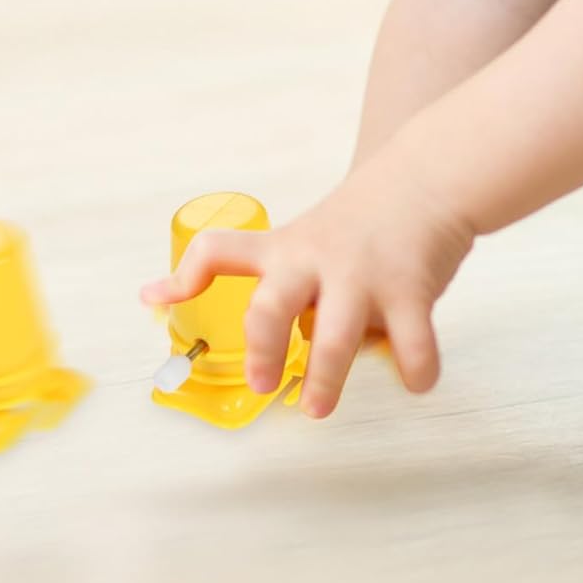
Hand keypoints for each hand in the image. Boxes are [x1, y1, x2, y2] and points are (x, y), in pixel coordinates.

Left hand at [140, 160, 474, 418]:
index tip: (154, 300)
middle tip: (262, 384)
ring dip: (326, 381)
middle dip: (262, 353)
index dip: (183, 276)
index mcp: (287, 248)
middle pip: (270, 307)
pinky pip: (412, 345)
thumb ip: (285, 280)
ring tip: (318, 407)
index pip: (219, 250)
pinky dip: (414, 372)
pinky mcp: (410, 291)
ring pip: (335, 339)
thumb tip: (260, 333)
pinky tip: (414, 381)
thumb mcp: (311, 236)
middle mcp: (317, 261)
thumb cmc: (366, 216)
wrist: (428, 176)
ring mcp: (364, 277)